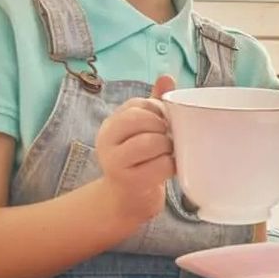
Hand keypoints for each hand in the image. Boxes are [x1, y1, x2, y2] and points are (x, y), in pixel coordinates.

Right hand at [95, 74, 176, 224]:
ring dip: (168, 147)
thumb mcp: (143, 130)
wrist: (126, 201)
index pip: (138, 105)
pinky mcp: (129, 182)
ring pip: (152, 142)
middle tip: (168, 139)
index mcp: (111, 124)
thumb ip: (154, 104)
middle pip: (141, 120)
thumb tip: (167, 76)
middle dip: (162, 128)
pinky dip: (172, 165)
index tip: (164, 125)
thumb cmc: (139, 160)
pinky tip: (170, 168)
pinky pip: (160, 165)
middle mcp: (106, 141)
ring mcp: (115, 162)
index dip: (159, 112)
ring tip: (169, 154)